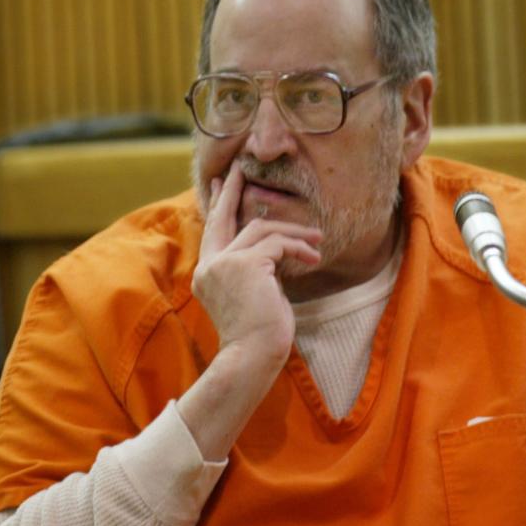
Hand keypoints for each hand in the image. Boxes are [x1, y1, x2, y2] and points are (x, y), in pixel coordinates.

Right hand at [192, 164, 321, 364]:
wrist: (252, 357)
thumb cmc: (258, 334)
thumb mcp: (254, 294)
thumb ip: (254, 268)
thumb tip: (275, 248)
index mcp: (208, 273)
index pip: (213, 230)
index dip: (220, 205)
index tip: (222, 183)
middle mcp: (211, 264)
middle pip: (225, 217)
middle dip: (234, 190)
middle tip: (242, 169)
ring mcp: (226, 263)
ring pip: (262, 228)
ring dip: (293, 233)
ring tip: (317, 241)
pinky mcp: (247, 264)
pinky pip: (278, 244)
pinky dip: (298, 248)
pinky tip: (313, 258)